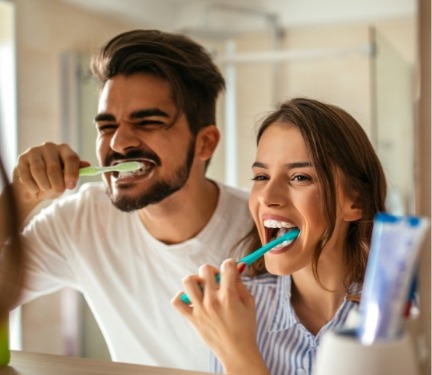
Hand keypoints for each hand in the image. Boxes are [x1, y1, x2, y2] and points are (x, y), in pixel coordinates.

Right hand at [12, 142, 89, 221]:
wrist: (34, 185)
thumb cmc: (55, 180)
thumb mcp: (68, 177)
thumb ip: (77, 172)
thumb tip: (88, 165)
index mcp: (65, 149)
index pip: (71, 158)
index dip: (72, 173)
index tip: (70, 186)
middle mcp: (50, 147)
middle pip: (54, 167)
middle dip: (56, 183)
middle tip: (58, 190)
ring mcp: (34, 151)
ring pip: (39, 171)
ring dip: (44, 185)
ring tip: (46, 189)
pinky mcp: (22, 158)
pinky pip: (26, 175)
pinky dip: (32, 186)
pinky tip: (35, 189)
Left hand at [172, 259, 269, 374]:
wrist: (237, 352)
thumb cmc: (246, 328)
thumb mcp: (249, 303)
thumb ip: (241, 283)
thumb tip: (237, 267)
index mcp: (229, 296)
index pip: (226, 266)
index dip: (230, 263)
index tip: (230, 268)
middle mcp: (212, 300)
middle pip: (205, 270)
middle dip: (213, 270)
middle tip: (216, 279)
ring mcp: (200, 309)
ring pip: (188, 281)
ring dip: (195, 279)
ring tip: (202, 287)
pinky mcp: (192, 318)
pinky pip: (177, 301)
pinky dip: (181, 296)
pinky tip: (191, 299)